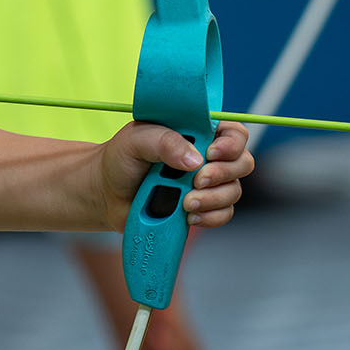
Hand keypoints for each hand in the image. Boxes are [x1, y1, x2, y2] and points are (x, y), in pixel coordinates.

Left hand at [96, 121, 252, 229]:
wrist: (106, 193)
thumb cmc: (121, 158)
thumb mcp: (136, 140)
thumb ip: (164, 142)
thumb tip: (194, 160)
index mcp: (196, 131)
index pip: (233, 132)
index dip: (231, 143)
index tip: (211, 153)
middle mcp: (207, 156)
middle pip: (242, 162)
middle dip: (222, 174)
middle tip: (196, 180)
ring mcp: (206, 183)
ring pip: (233, 191)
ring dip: (213, 199)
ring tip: (185, 203)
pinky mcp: (201, 207)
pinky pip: (223, 214)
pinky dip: (210, 217)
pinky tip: (188, 216)